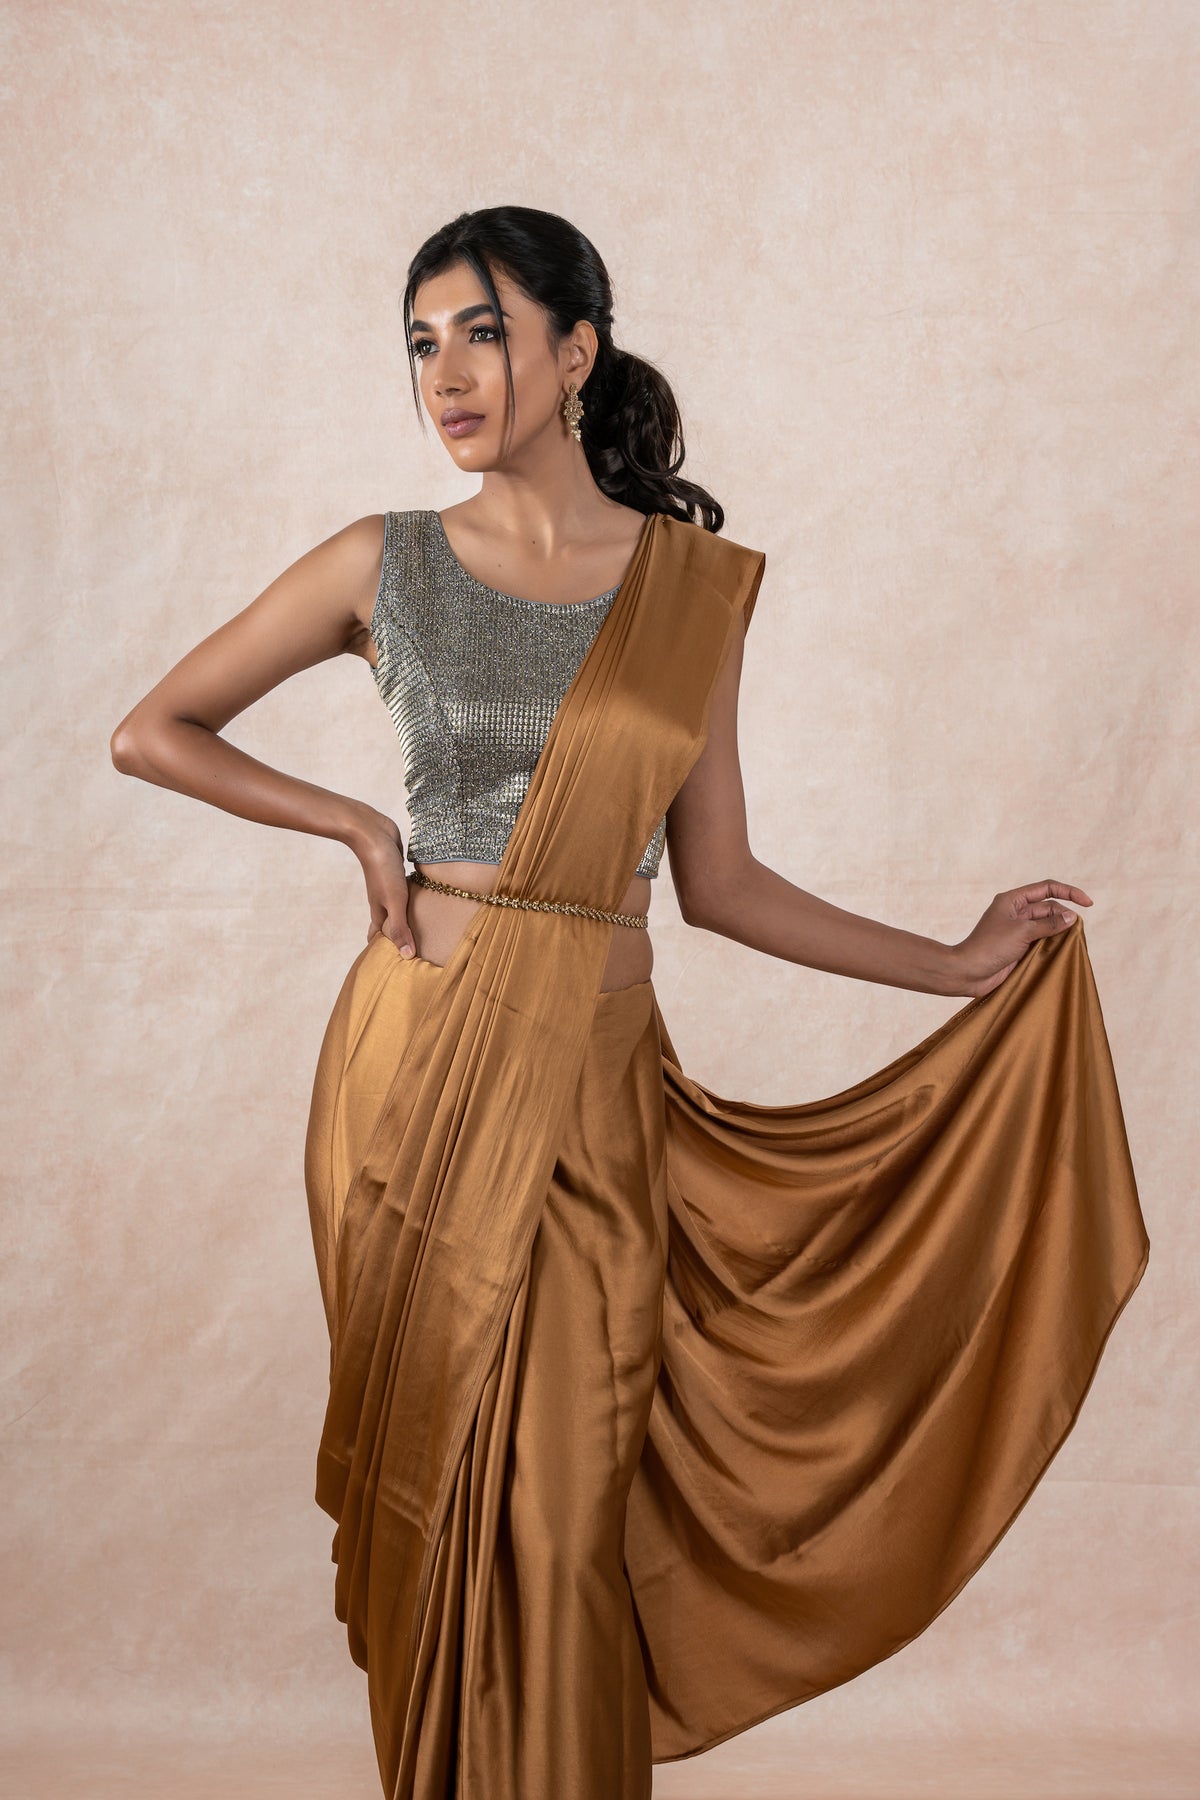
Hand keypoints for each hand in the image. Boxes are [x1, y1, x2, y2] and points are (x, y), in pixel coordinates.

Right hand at [350, 810, 417, 956]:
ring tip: (419, 930)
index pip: (379, 938)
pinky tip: (422, 900)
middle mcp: (383, 901)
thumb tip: (406, 957)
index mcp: (379, 911)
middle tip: (411, 952)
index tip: (392, 967)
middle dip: (396, 938)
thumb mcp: (394, 901)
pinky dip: (411, 900)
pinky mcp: (397, 872)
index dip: (385, 952)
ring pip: (397, 908)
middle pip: (388, 925)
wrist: (372, 833)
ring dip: (405, 919)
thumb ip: (400, 928)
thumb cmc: (382, 868)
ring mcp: (389, 886)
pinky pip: (405, 892)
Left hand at [953, 880, 1091, 998]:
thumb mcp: (1022, 932)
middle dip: (1065, 915)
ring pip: (1047, 924)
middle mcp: (1016, 912)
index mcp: (1012, 900)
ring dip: (1061, 930)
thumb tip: (1072, 917)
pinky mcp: (1019, 946)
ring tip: (1073, 939)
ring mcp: (1018, 929)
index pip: (1047, 888)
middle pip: (1049, 907)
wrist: (968, 972)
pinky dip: (1054, 943)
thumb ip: (1049, 924)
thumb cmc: (990, 947)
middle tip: (1077, 931)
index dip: (1069, 892)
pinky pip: (1042, 939)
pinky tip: (1064, 949)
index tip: (1088, 903)